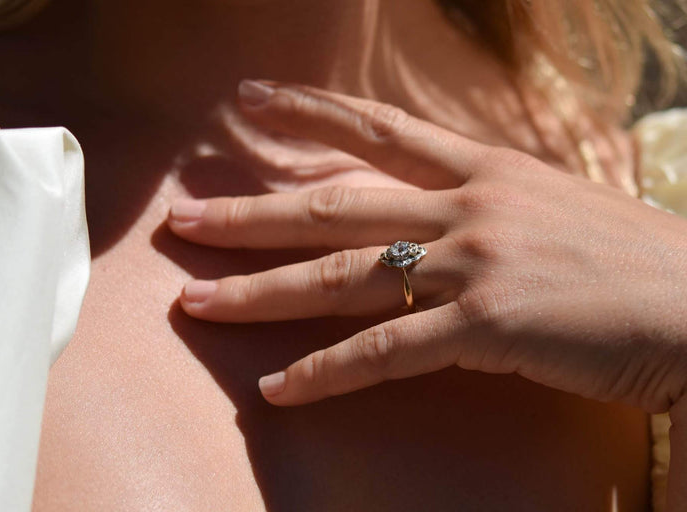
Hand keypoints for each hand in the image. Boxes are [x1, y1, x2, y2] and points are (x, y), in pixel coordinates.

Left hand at [167, 80, 686, 414]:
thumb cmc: (632, 261)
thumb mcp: (550, 207)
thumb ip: (484, 204)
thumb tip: (436, 213)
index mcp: (484, 169)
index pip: (377, 128)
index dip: (308, 113)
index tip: (249, 101)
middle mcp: (468, 205)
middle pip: (332, 207)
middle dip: (249, 214)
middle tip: (180, 220)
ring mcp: (474, 262)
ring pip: (341, 277)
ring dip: (260, 293)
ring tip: (194, 304)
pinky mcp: (487, 324)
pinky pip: (385, 353)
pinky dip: (325, 372)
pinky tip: (276, 388)